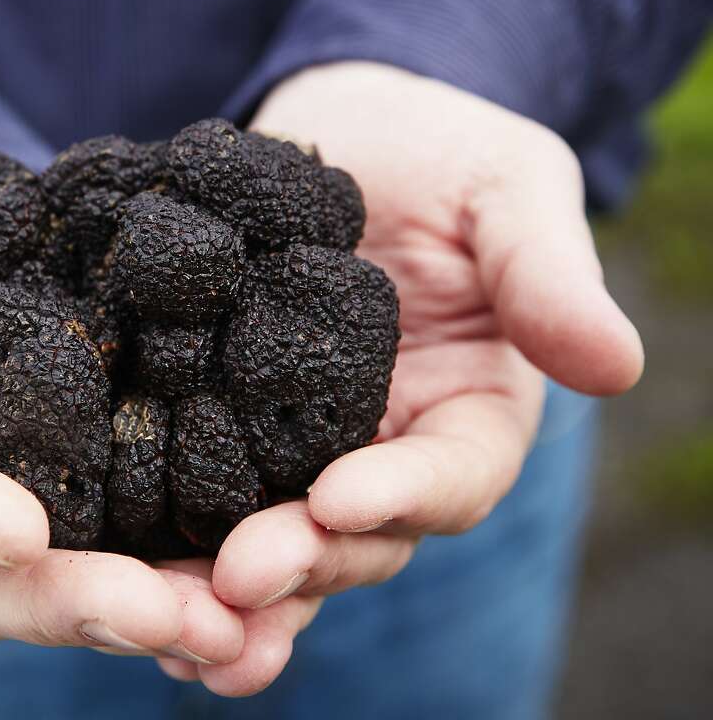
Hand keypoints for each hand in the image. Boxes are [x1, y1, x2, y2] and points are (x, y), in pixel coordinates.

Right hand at [0, 139, 243, 665]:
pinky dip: (213, 572)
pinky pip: (158, 543)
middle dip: (80, 604)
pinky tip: (284, 589)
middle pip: (3, 583)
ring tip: (248, 627)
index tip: (12, 527)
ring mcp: (36, 506)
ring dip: (167, 615)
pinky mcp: (112, 487)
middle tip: (172, 618)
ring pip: (91, 584)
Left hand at [157, 62, 644, 692]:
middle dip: (302, 560)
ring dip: (234, 593)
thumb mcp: (507, 185)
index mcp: (469, 409)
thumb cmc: (440, 151)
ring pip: (279, 543)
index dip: (404, 494)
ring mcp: (300, 450)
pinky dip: (178, 551)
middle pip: (357, 536)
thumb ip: (545, 270)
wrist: (340, 129)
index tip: (340, 495)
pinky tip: (135, 585)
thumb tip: (617, 365)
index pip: (453, 476)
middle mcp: (386, 451)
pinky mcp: (223, 428)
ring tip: (179, 624)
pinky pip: (204, 498)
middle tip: (236, 574)